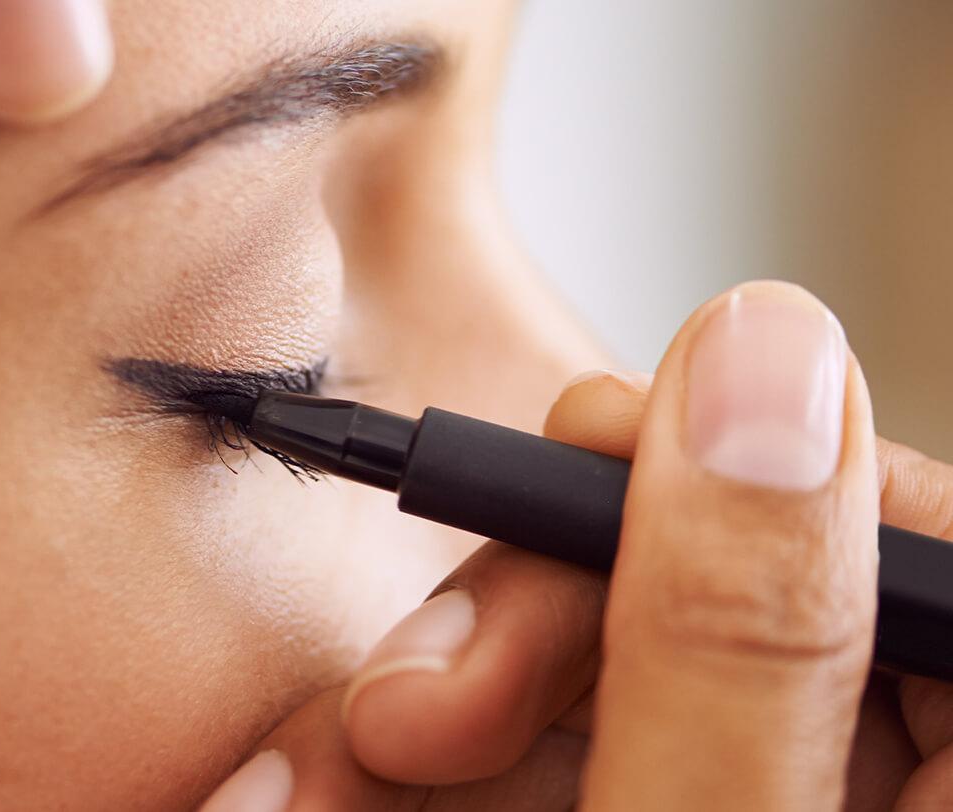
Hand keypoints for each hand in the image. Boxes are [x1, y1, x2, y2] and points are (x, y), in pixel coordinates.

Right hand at [201, 281, 952, 809]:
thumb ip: (738, 634)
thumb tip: (763, 351)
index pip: (902, 524)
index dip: (743, 467)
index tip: (581, 461)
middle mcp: (864, 767)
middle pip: (721, 577)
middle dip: (535, 615)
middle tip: (410, 703)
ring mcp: (749, 782)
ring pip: (599, 655)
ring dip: (440, 703)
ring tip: (323, 780)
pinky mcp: (641, 796)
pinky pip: (549, 732)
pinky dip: (439, 755)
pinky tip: (338, 790)